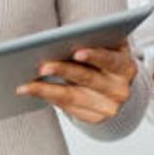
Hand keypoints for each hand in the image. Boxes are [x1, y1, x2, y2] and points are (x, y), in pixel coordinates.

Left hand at [17, 43, 136, 122]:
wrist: (122, 89)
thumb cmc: (109, 60)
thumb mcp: (111, 48)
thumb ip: (98, 40)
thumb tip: (66, 36)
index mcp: (126, 67)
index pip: (110, 60)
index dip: (94, 56)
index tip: (76, 52)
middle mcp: (120, 90)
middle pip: (87, 79)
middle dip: (63, 71)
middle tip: (42, 66)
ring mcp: (108, 108)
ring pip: (73, 97)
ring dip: (47, 89)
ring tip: (27, 84)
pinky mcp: (95, 119)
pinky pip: (68, 108)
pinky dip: (48, 97)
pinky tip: (31, 90)